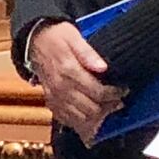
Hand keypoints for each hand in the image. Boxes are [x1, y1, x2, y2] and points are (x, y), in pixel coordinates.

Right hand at [29, 21, 124, 142]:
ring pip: (79, 119)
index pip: (97, 92)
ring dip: (96, 118)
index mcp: (69, 71)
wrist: (34, 41)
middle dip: (107, 108)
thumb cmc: (57, 37)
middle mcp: (60, 89)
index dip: (113, 94)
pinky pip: (66, 120)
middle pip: (90, 110)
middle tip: (118, 101)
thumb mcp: (74, 37)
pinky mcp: (50, 102)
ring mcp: (54, 98)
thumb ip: (88, 53)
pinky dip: (80, 121)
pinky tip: (91, 115)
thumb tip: (103, 67)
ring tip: (107, 108)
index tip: (123, 90)